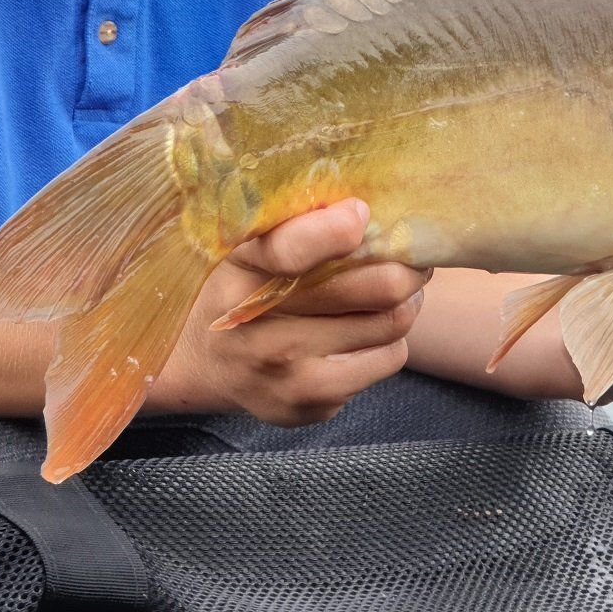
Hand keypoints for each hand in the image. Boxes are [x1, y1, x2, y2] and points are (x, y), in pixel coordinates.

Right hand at [147, 198, 429, 426]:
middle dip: (407, 265)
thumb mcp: (244, 246)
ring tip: (398, 290)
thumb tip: (363, 206)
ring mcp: (284, 372)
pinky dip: (389, 340)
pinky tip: (368, 328)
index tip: (360, 213)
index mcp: (239, 271)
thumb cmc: (239, 286)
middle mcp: (258, 326)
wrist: (200, 362)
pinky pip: (386, 359)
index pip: (288, 251)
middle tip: (412, 256)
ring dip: (406, 302)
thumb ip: (292, 227)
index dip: (334, 231)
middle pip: (375, 289)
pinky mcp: (310, 405)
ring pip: (391, 326)